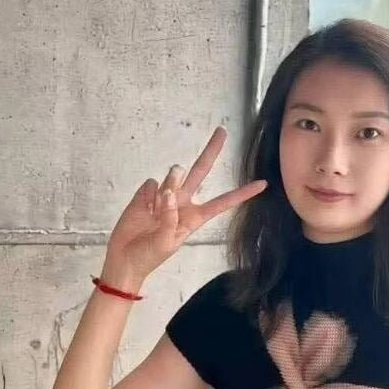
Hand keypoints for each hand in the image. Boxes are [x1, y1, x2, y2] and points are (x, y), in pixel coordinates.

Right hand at [103, 127, 266, 286]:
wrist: (124, 258)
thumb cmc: (149, 255)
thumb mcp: (166, 243)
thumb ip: (170, 218)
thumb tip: (168, 193)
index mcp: (194, 218)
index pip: (222, 202)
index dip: (242, 194)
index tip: (263, 183)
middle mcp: (182, 202)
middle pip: (200, 171)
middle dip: (211, 151)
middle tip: (222, 130)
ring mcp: (164, 196)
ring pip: (173, 176)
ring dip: (169, 185)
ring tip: (155, 209)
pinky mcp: (146, 193)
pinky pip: (152, 184)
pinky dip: (148, 195)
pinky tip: (143, 209)